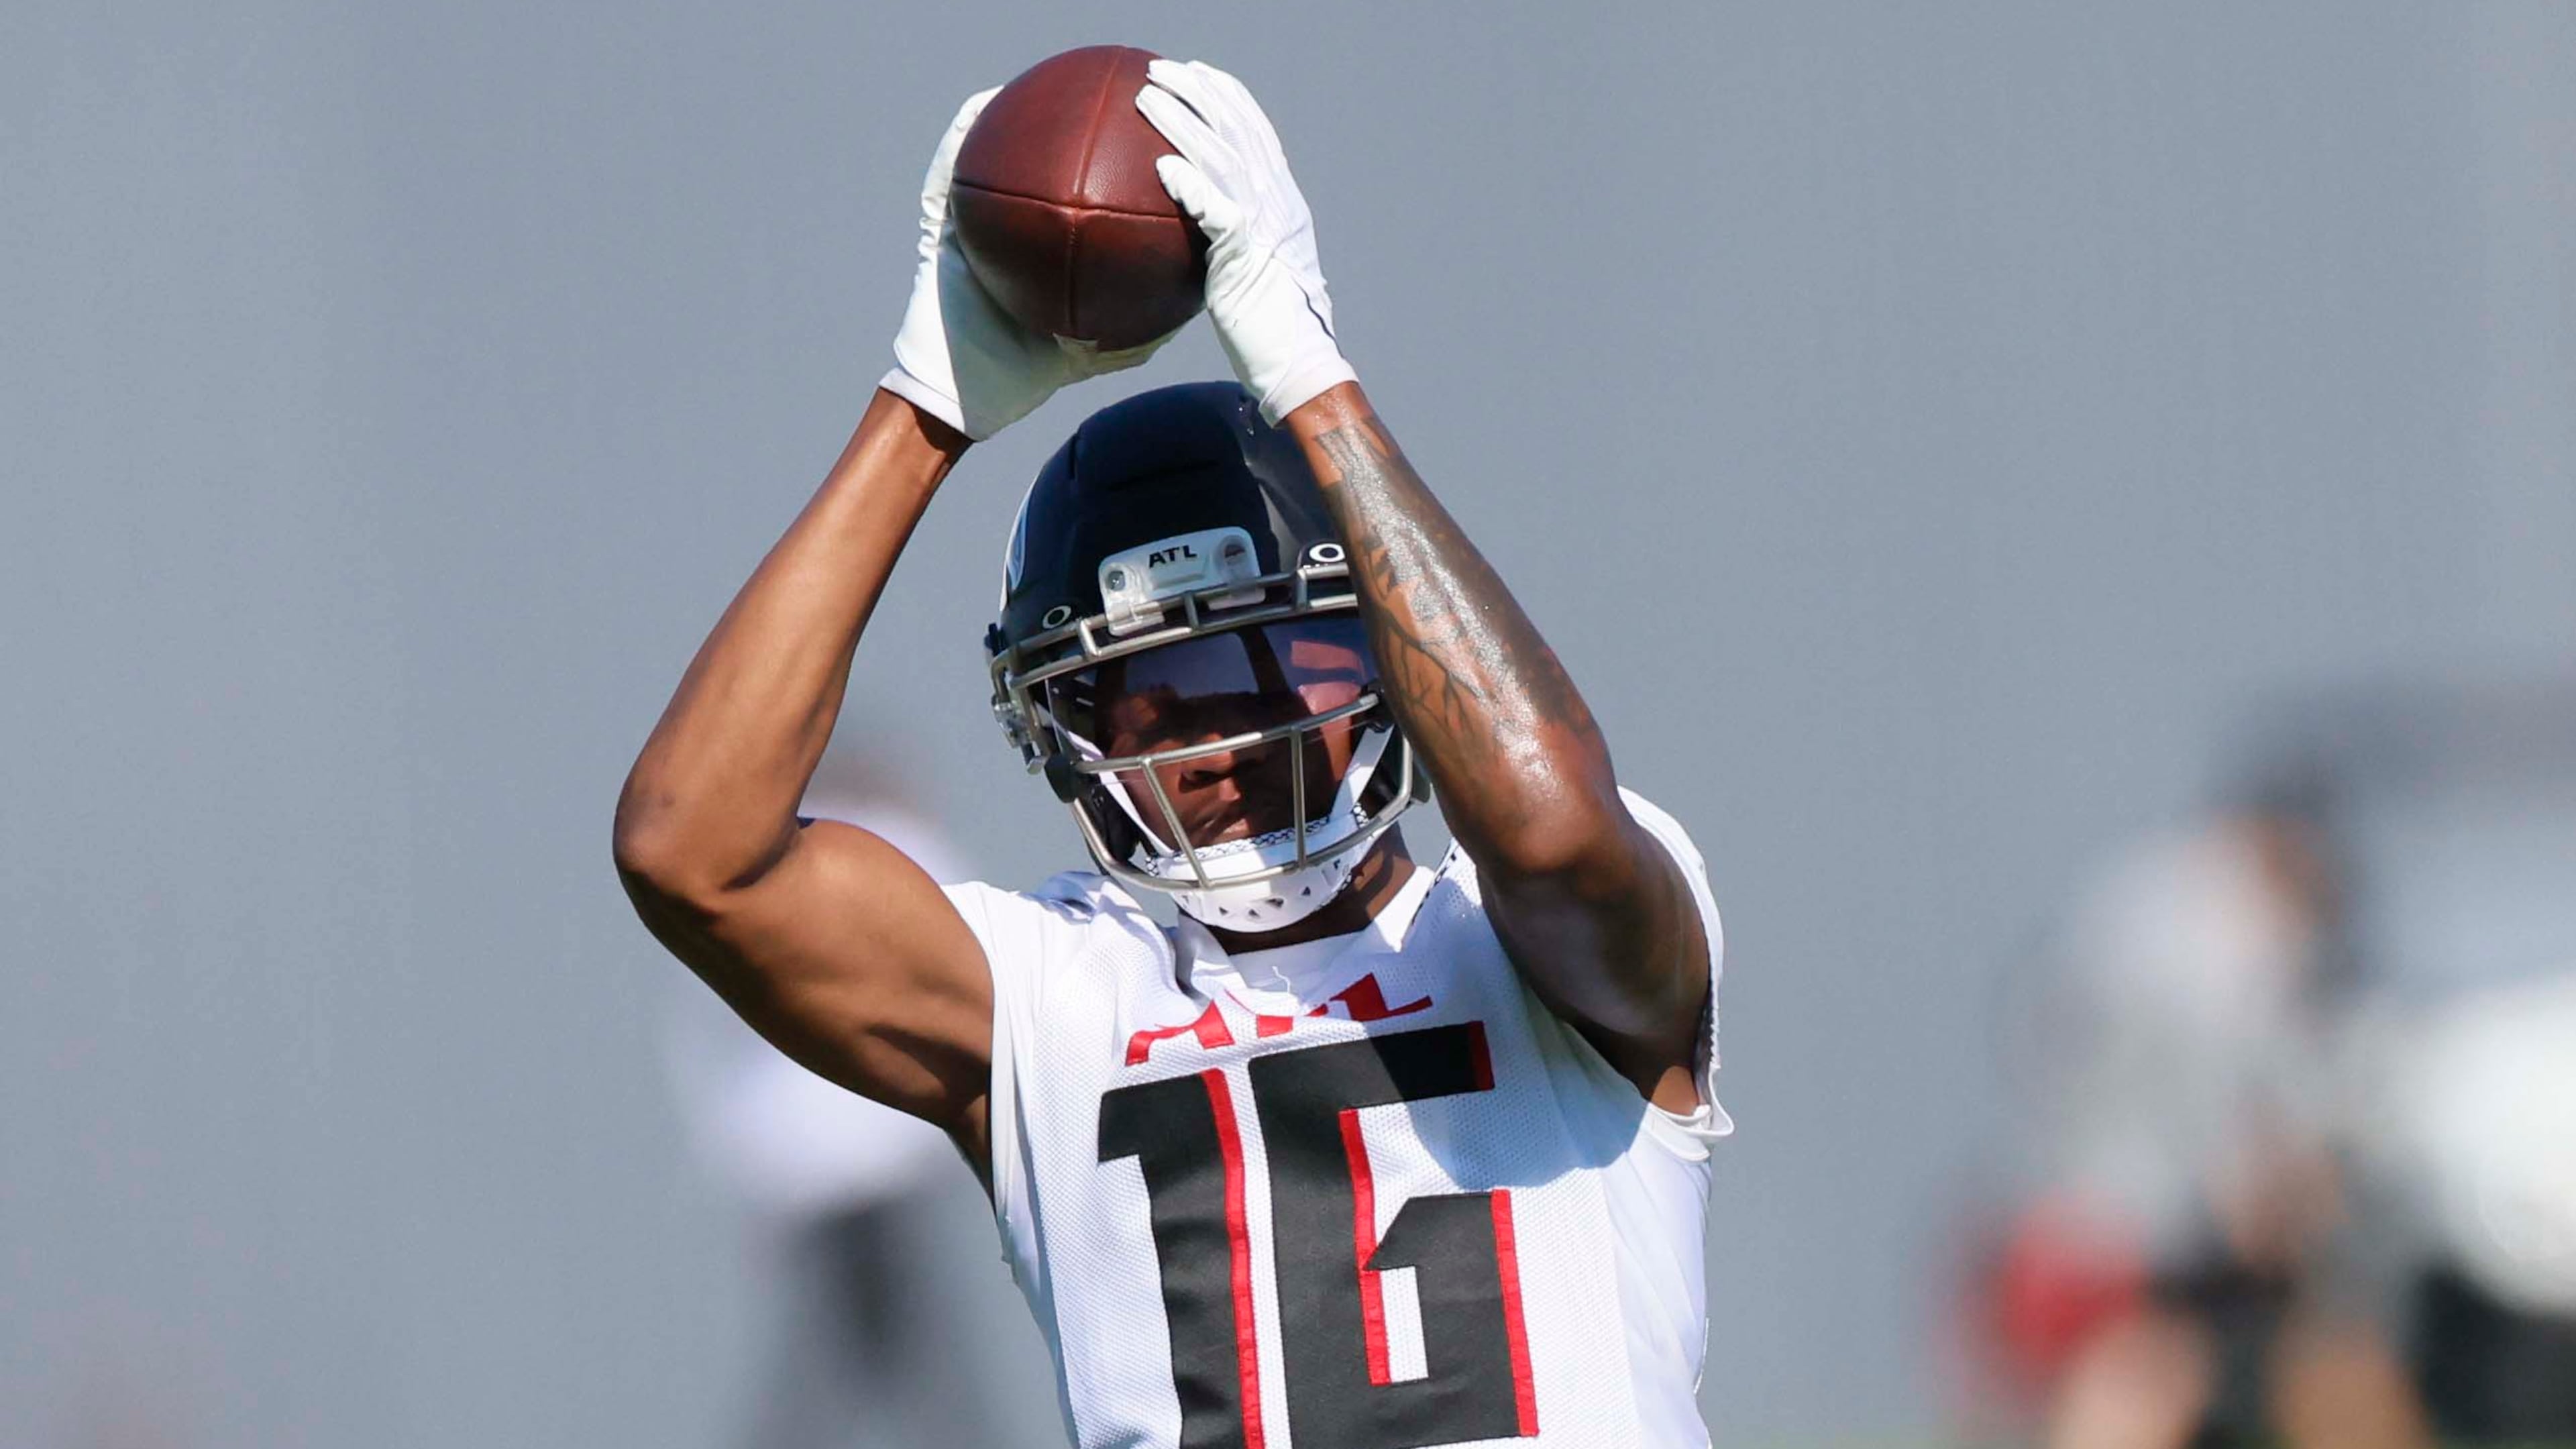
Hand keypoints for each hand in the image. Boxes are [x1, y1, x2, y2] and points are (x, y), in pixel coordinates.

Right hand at [880, 89, 1168, 440]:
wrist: (968, 394)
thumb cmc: (1025, 373)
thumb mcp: (1095, 351)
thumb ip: (1139, 330)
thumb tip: (1189, 307)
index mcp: (1050, 244)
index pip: (1081, 194)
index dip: (1115, 161)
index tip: (1150, 135)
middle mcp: (1015, 225)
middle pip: (1043, 163)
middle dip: (1076, 122)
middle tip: (1112, 93)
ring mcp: (975, 221)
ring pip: (990, 151)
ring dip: (1011, 111)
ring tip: (1042, 80)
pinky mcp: (940, 225)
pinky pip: (947, 171)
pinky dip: (960, 137)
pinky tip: (980, 110)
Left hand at [1136, 60, 1355, 424]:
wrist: (1300, 364)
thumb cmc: (1270, 333)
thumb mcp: (1250, 275)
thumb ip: (1226, 245)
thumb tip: (1189, 239)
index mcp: (1283, 204)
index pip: (1257, 133)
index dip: (1228, 96)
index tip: (1197, 73)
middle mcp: (1278, 205)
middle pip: (1238, 130)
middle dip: (1198, 91)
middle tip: (1159, 70)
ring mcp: (1266, 227)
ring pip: (1223, 157)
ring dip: (1182, 122)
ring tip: (1146, 98)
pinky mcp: (1248, 257)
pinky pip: (1218, 210)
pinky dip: (1191, 184)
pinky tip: (1163, 166)